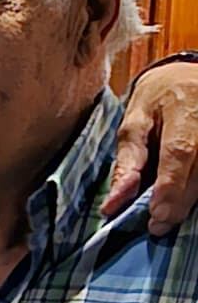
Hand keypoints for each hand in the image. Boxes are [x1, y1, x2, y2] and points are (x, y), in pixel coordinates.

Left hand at [104, 56, 197, 236]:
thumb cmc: (158, 99)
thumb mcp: (135, 121)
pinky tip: (181, 199)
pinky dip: (195, 190)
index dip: (170, 187)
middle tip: (158, 226)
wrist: (190, 76)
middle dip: (178, 204)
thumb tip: (112, 204)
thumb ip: (127, 162)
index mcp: (184, 112)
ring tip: (167, 216)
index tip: (157, 215)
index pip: (179, 153)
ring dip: (188, 201)